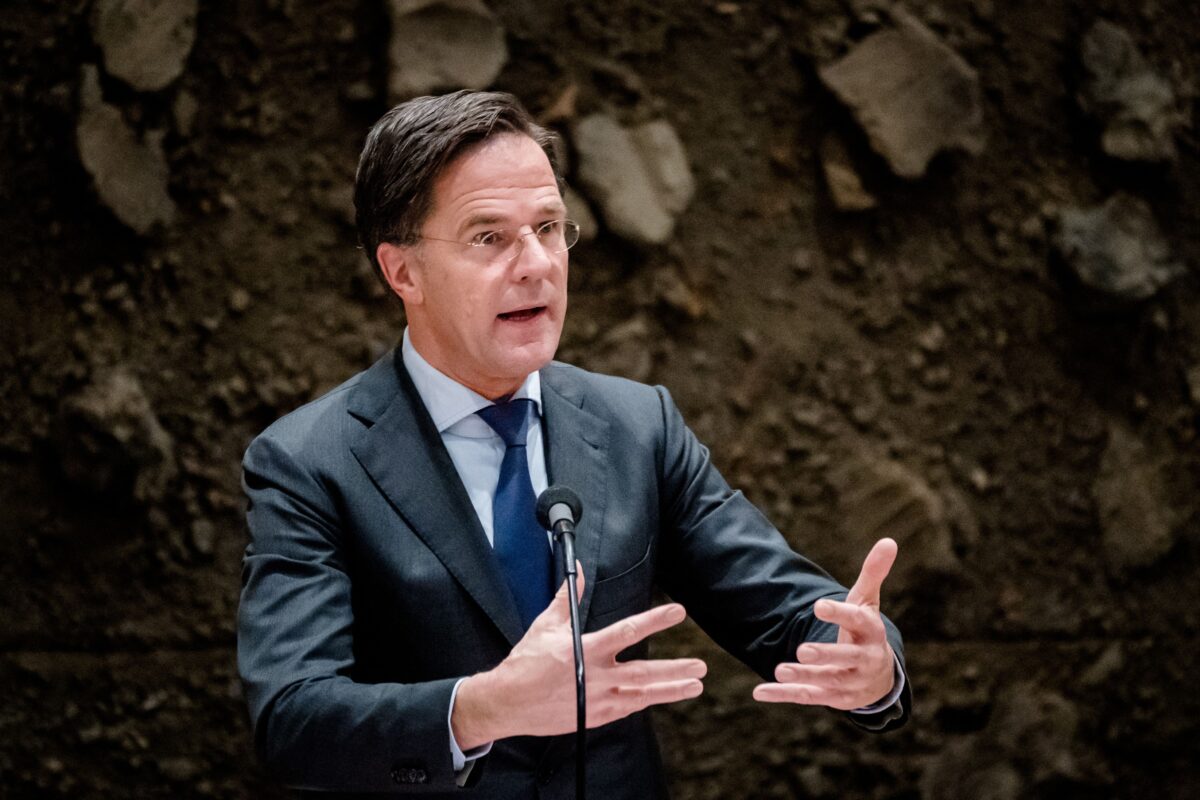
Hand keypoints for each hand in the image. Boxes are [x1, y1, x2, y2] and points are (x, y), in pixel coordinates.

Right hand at [452, 567, 706, 748]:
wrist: (507, 702)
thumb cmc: (525, 662)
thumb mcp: (545, 625)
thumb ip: (567, 598)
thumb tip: (578, 568)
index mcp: (585, 649)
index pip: (629, 631)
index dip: (656, 620)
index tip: (677, 612)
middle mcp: (595, 676)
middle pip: (644, 672)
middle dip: (675, 669)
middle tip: (700, 665)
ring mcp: (596, 699)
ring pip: (642, 695)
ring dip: (670, 690)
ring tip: (695, 685)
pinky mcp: (593, 717)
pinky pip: (626, 708)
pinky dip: (645, 701)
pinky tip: (662, 696)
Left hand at [752, 538, 897, 709]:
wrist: (879, 678)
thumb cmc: (866, 631)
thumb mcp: (868, 602)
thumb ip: (873, 573)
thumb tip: (889, 540)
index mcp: (871, 632)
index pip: (857, 622)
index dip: (839, 614)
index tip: (818, 606)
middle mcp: (864, 661)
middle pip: (846, 659)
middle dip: (825, 655)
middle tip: (802, 649)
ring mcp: (849, 682)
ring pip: (826, 681)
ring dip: (803, 677)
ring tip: (779, 669)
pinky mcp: (832, 698)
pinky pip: (807, 697)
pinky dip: (783, 695)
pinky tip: (760, 691)